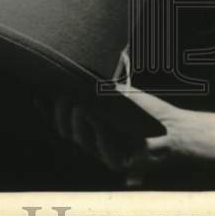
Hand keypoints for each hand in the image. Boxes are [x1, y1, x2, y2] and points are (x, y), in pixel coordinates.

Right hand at [38, 86, 214, 185]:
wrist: (173, 130)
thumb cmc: (148, 112)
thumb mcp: (120, 92)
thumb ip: (104, 81)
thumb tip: (101, 52)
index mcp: (91, 127)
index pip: (61, 120)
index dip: (48, 108)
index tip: (41, 92)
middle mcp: (93, 142)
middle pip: (64, 129)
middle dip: (61, 110)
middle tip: (67, 94)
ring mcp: (103, 153)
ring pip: (78, 138)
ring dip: (78, 118)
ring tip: (82, 103)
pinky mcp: (118, 162)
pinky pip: (101, 148)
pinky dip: (98, 131)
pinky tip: (98, 117)